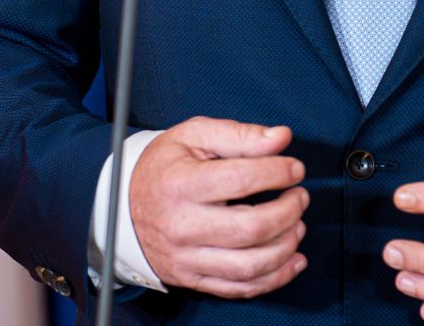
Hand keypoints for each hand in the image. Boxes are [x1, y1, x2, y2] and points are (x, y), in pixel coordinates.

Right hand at [130, 116, 309, 297]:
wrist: (123, 205)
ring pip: (248, 265)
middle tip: (300, 197)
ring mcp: (185, 257)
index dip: (278, 172)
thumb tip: (280, 138)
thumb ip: (240, 135)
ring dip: (286, 246)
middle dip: (288, 212)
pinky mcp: (191, 278)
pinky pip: (237, 288)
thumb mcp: (195, 136)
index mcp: (180, 185)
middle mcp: (181, 226)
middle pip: (250, 229)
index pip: (240, 180)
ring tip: (297, 225)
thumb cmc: (164, 167)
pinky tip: (292, 259)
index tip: (295, 168)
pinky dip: (273, 278)